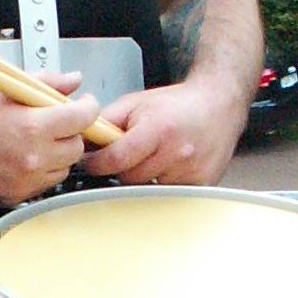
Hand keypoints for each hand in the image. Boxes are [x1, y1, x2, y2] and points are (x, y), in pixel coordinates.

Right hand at [0, 76, 98, 205]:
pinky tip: (19, 158)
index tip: (84, 106)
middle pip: (77, 147)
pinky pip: (41, 186)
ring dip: (56, 155)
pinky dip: (38, 173)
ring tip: (33, 142)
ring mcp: (24, 180)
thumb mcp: (5, 87)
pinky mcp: (14, 195)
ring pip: (62, 169)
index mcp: (33, 126)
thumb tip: (71, 80)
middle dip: (71, 133)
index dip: (88, 109)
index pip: (83, 118)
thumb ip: (46, 82)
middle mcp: (32, 157)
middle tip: (56, 124)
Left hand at [81, 77, 246, 185]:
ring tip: (150, 158)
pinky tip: (165, 167)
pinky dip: (159, 184)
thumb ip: (105, 122)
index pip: (116, 159)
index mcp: (158, 130)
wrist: (217, 105)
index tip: (90, 162)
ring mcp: (191, 171)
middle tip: (125, 155)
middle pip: (129, 178)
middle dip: (120, 169)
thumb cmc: (176, 104)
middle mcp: (177, 153)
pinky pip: (166, 194)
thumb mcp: (134, 103)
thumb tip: (80, 140)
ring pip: (146, 189)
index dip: (96, 163)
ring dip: (141, 178)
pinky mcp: (201, 184)